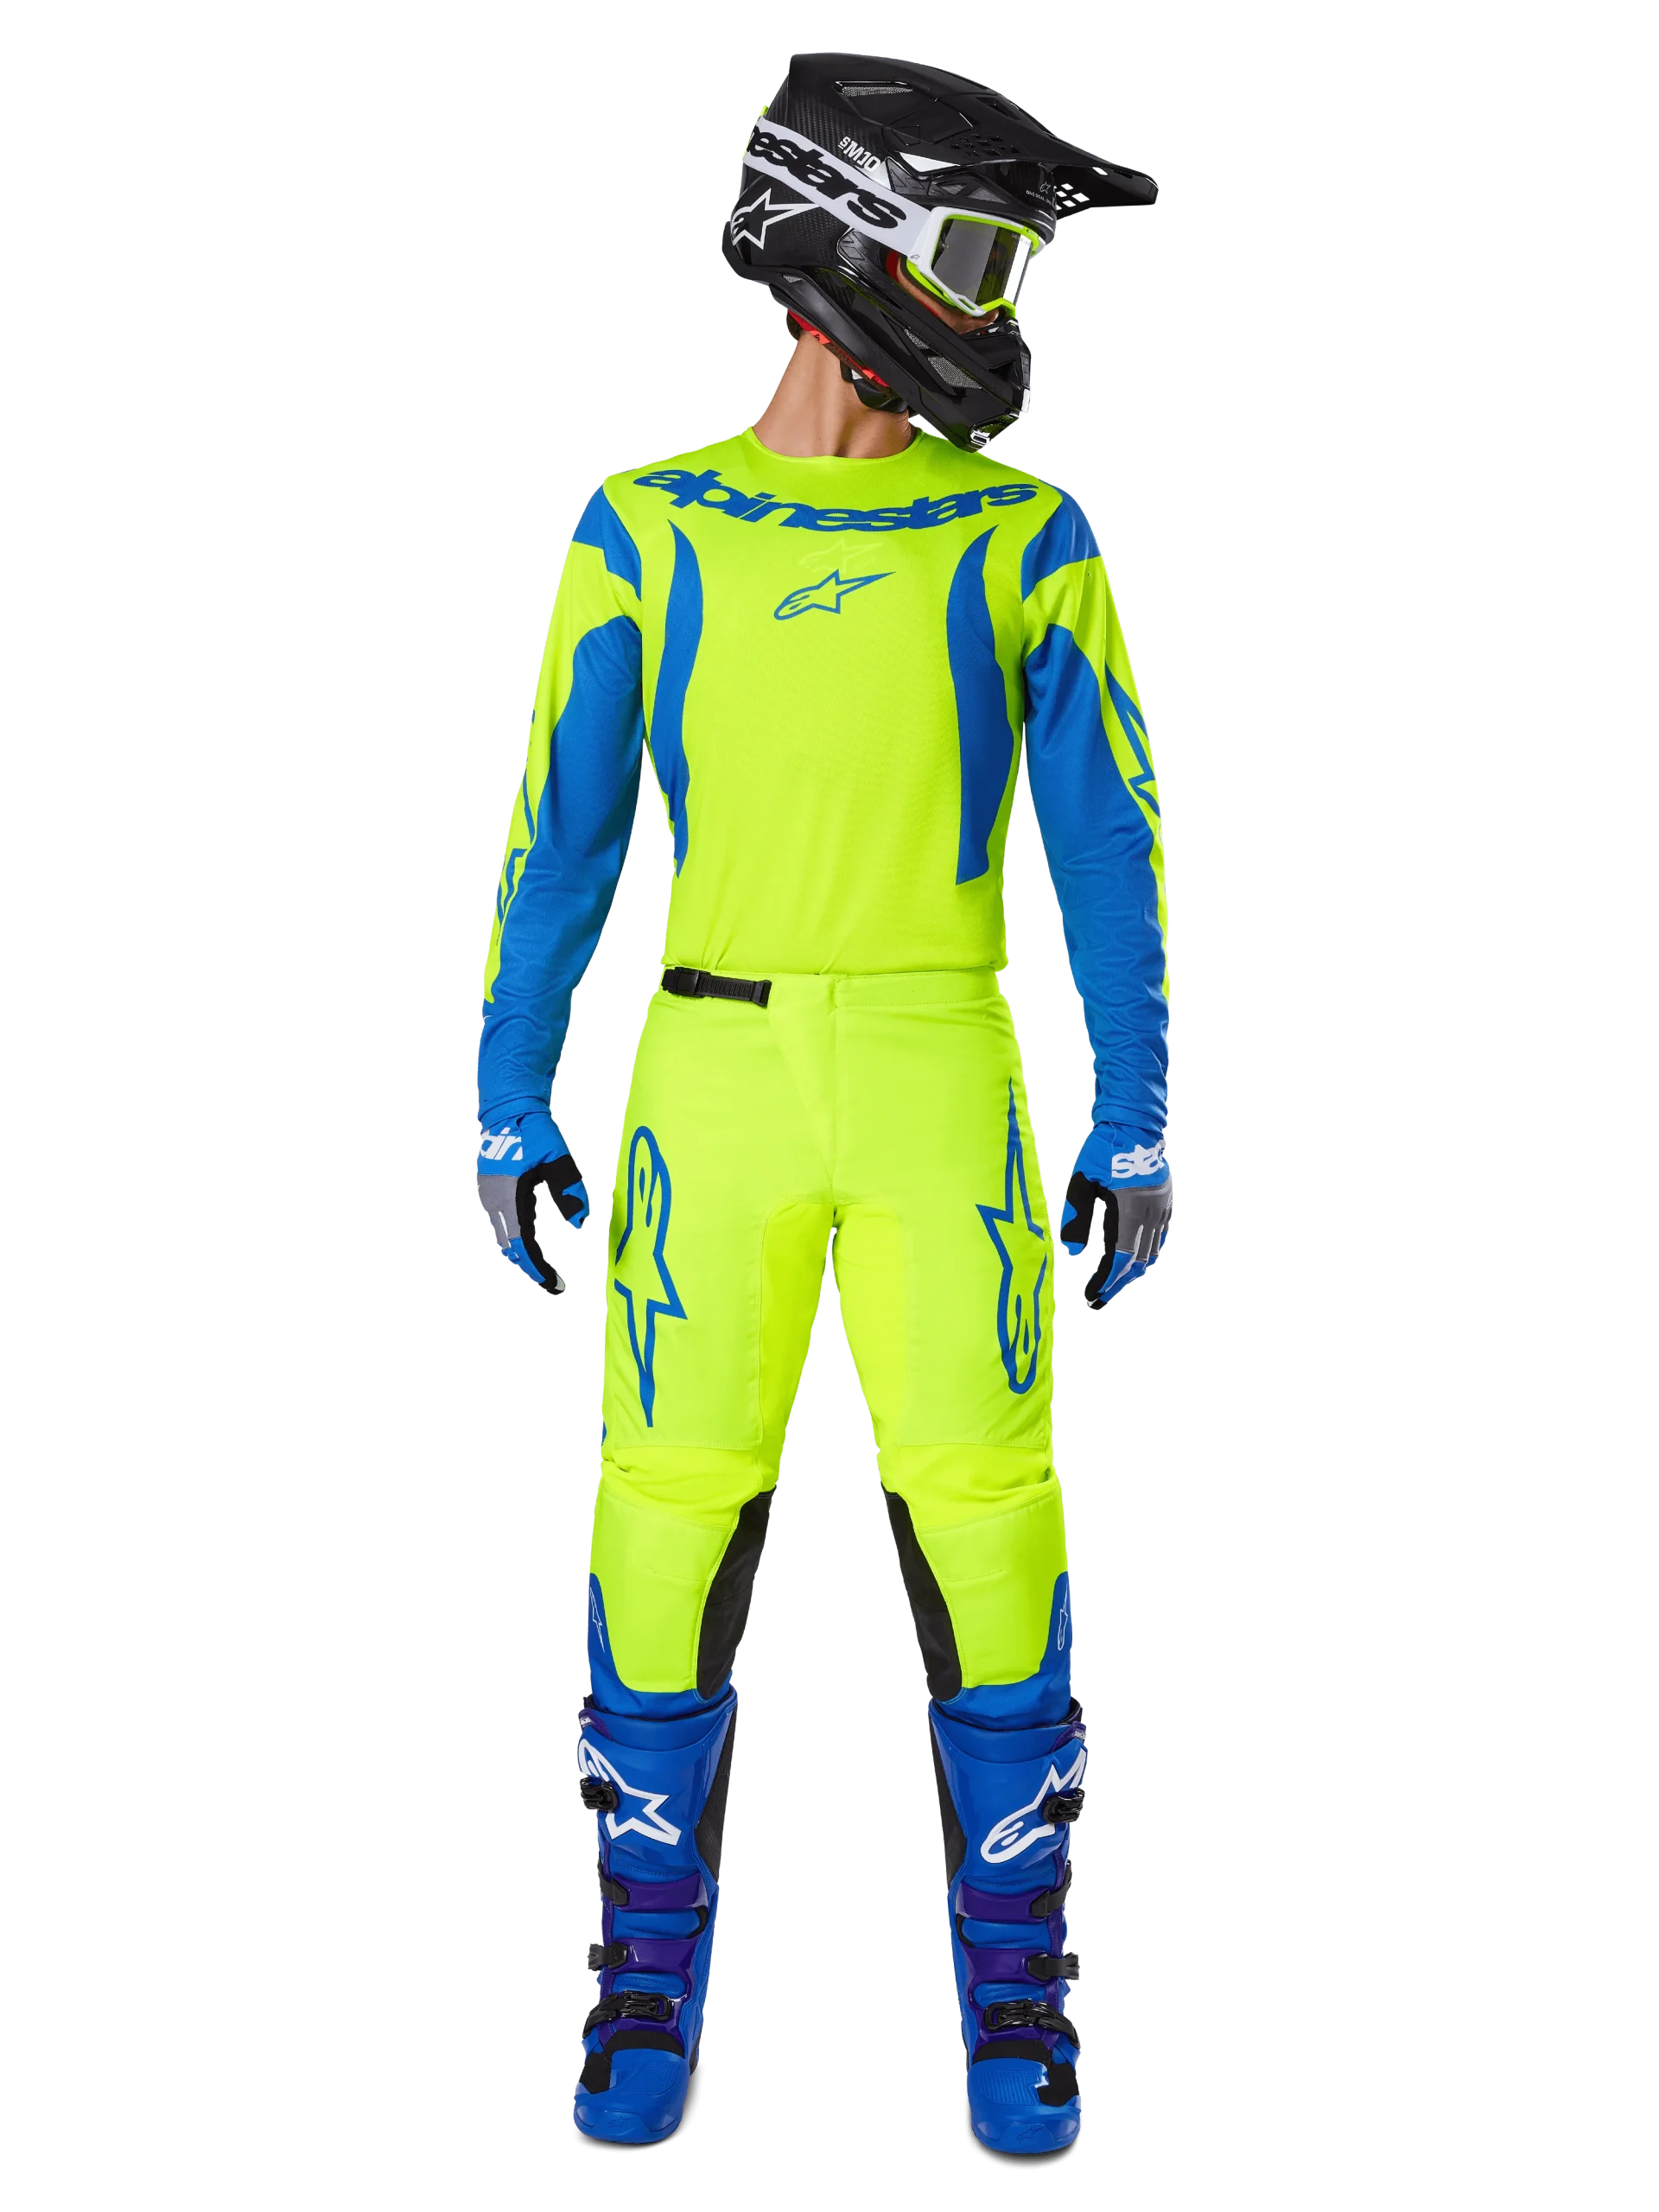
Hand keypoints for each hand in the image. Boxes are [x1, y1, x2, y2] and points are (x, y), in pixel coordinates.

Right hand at [476, 1111, 592, 1295]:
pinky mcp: (491, 1191)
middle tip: (550, 1283)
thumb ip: (572, 1195)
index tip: (553, 1283)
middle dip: (528, 1267)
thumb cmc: (535, 1134)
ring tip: (540, 1269)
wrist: (510, 1111)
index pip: (522, 1244)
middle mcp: (495, 1202)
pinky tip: (526, 1245)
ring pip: (502, 1238)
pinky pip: (499, 1225)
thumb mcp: (560, 1163)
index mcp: (510, 1198)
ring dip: (520, 1255)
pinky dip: (513, 1240)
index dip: (537, 1267)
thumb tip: (581, 1225)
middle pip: (508, 1247)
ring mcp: (489, 1197)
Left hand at [1057, 1131, 1172, 1309]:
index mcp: (1127, 1213)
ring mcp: (1159, 1209)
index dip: (1104, 1280)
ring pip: (1151, 1251)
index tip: (1092, 1295)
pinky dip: (1149, 1252)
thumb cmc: (1104, 1151)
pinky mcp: (1164, 1201)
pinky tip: (1140, 1260)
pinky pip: (1159, 1236)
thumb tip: (1075, 1253)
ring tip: (1120, 1283)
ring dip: (1135, 1271)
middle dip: (1119, 1283)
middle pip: (1136, 1262)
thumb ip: (1078, 1218)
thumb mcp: (1083, 1182)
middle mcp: (1147, 1216)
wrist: (1135, 1125)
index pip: (1117, 1259)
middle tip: (1103, 1298)